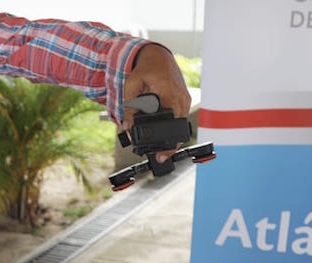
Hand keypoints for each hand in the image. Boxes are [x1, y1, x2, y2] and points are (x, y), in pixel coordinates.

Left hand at [121, 43, 191, 161]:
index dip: (165, 141)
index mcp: (169, 93)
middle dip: (170, 145)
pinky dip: (174, 128)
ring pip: (182, 125)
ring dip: (173, 138)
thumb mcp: (131, 86)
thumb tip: (127, 128)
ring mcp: (185, 99)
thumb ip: (129, 108)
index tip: (161, 153)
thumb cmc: (145, 69)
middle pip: (179, 129)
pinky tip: (166, 136)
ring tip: (162, 151)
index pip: (170, 123)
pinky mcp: (185, 101)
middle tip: (160, 157)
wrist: (158, 56)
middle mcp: (180, 98)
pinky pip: (182, 118)